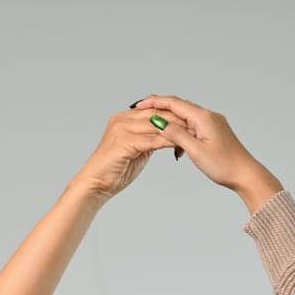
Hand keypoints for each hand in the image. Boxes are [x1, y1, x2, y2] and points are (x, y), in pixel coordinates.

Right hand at [69, 108, 186, 200]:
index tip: (193, 121)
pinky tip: (180, 147)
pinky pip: (151, 140)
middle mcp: (122, 119)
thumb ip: (149, 138)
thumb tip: (168, 132)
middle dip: (179, 120)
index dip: (175, 113)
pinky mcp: (123, 142)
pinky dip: (167, 142)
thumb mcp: (137, 150)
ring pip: (156, 125)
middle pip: (157, 113)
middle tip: (198, 127)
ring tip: (193, 136)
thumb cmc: (115, 171)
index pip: (155, 108)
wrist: (95, 185)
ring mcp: (121, 129)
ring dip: (176, 130)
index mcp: (124, 117)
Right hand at [132, 95, 282, 212]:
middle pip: (180, 107)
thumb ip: (176, 135)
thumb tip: (160, 122)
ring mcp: (213, 123)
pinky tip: (178, 146)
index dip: (155, 102)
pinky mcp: (215, 132)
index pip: (174, 103)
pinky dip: (182, 132)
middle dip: (161, 110)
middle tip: (143, 113)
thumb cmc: (224, 165)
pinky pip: (194, 126)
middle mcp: (209, 116)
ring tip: (157, 131)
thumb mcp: (195, 150)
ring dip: (171, 123)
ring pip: (186, 118)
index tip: (140, 104)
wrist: (246, 175)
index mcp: (203, 117)